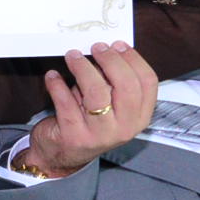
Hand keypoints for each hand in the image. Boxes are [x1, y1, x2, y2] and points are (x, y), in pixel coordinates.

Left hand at [16, 42, 157, 178]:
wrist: (62, 155)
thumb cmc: (88, 121)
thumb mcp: (110, 104)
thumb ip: (113, 81)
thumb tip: (107, 49)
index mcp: (139, 117)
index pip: (147, 83)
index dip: (133, 59)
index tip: (117, 45)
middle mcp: (124, 128)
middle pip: (126, 86)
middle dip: (110, 61)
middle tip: (96, 47)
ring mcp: (100, 135)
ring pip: (96, 93)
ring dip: (83, 69)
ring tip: (72, 56)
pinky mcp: (74, 136)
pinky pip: (66, 103)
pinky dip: (57, 85)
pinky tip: (52, 76)